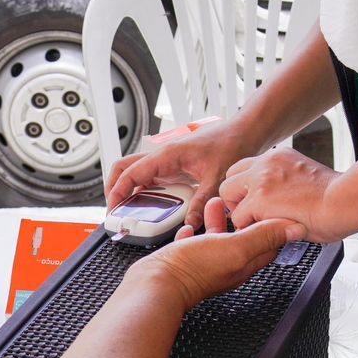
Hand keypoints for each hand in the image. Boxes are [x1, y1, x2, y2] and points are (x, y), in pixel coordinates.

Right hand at [104, 119, 257, 229]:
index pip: (130, 173)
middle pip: (124, 168)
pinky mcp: (174, 166)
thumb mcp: (216, 178)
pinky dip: (143, 190)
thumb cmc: (231, 144)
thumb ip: (201, 202)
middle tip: (115, 211)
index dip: (117, 192)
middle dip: (113, 188)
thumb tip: (189, 224)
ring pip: (135, 172)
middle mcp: (162, 156)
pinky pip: (151, 178)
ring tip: (128, 211)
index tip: (113, 210)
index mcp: (166, 155)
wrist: (244, 132)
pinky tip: (151, 207)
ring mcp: (166, 161)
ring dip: (127, 189)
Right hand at [126, 201, 304, 311]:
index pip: (268, 243)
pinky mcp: (185, 265)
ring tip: (213, 203)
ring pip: (217, 240)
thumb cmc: (194, 269)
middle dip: (243, 217)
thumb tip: (295, 228)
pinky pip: (194, 248)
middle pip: (242, 239)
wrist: (157, 285)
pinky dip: (195, 234)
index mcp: (244, 263)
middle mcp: (227, 266)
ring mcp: (206, 266)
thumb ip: (264, 236)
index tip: (271, 204)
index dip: (272, 223)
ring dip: (219, 221)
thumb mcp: (235, 247)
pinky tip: (189, 227)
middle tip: (239, 199)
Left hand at [217, 147, 345, 243]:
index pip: (247, 166)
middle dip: (237, 197)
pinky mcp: (259, 199)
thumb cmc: (337, 198)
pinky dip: (249, 228)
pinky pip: (238, 217)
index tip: (257, 200)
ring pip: (227, 194)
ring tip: (260, 224)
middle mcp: (266, 163)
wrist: (345, 201)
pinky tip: (267, 231)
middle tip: (253, 214)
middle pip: (231, 176)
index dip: (248, 186)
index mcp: (280, 156)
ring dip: (240, 211)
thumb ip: (290, 183)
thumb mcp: (308, 178)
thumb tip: (287, 198)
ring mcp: (260, 179)